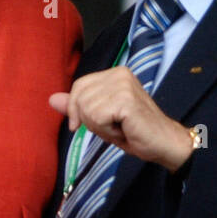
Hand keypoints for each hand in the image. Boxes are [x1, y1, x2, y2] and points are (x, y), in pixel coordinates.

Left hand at [50, 67, 192, 170]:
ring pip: (86, 109)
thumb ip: (77, 107)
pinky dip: (106, 131)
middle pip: (79, 98)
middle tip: (113, 127)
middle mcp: (119, 73)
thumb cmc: (135, 132)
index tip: (81, 126)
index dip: (75, 109)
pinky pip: (97, 118)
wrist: (164, 144)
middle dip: (90, 120)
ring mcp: (123, 85)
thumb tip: (52, 99)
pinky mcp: (125, 99)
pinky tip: (123, 131)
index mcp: (115, 73)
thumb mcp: (100, 119)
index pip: (79, 86)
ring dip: (100, 128)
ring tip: (120, 128)